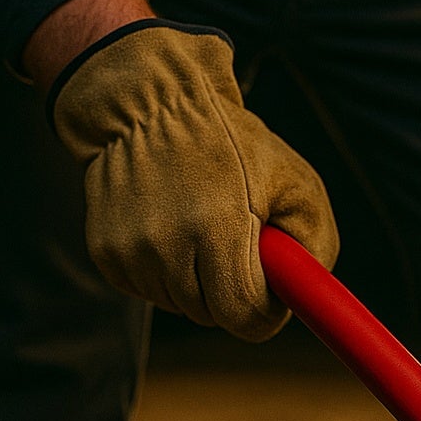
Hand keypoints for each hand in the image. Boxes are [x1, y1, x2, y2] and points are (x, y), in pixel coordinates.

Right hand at [51, 21, 339, 340]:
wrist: (149, 104)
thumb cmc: (235, 145)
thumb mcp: (297, 183)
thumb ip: (315, 246)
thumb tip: (304, 298)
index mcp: (218, 226)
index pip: (245, 316)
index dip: (267, 312)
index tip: (273, 292)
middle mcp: (165, 244)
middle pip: (214, 316)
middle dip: (236, 295)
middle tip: (241, 251)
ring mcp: (129, 251)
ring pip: (182, 307)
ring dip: (201, 284)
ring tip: (204, 228)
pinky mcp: (105, 254)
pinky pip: (152, 292)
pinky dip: (169, 274)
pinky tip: (173, 230)